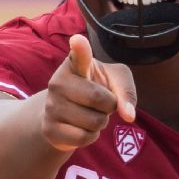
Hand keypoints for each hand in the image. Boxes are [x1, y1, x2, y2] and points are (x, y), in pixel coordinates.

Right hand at [41, 34, 137, 150]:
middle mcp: (58, 81)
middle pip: (99, 99)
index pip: (78, 55)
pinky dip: (91, 136)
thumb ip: (126, 91)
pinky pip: (84, 138)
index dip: (80, 48)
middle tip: (101, 102)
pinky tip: (82, 128)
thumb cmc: (95, 89)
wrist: (64, 114)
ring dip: (100, 122)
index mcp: (74, 63)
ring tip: (89, 114)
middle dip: (110, 105)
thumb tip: (128, 115)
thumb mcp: (114, 81)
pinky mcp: (50, 129)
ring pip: (94, 122)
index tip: (78, 40)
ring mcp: (51, 106)